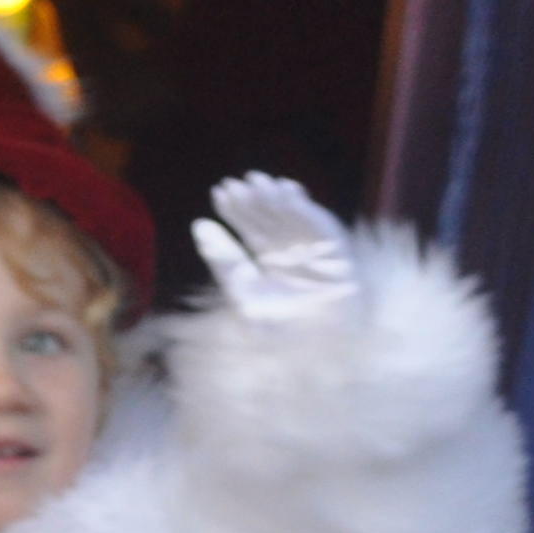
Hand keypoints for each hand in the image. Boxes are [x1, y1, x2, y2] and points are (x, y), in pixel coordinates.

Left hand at [195, 175, 360, 324]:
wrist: (320, 350)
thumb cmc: (282, 329)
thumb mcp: (244, 296)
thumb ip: (223, 262)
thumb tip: (198, 224)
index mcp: (268, 257)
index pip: (248, 225)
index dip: (234, 208)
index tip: (220, 192)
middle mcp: (290, 247)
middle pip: (267, 215)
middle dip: (251, 199)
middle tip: (233, 185)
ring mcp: (313, 245)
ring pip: (290, 213)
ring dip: (274, 195)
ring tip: (256, 182)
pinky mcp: (335, 247)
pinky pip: (318, 220)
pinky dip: (302, 205)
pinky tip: (285, 190)